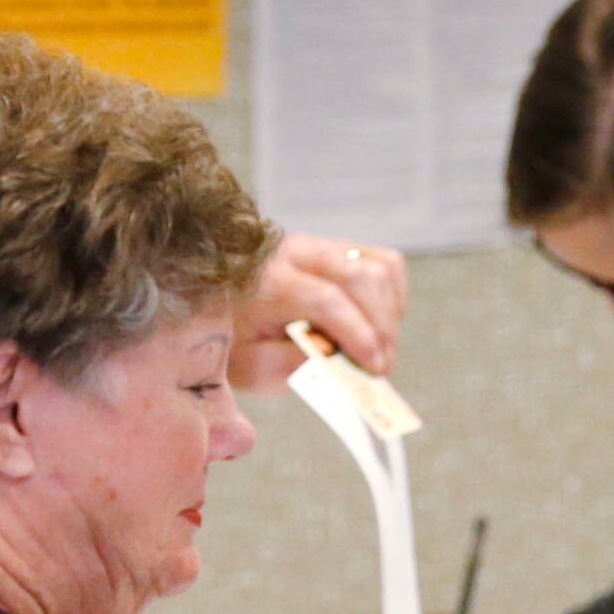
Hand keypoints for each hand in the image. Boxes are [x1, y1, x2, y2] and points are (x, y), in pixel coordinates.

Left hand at [228, 233, 410, 388]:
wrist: (220, 306)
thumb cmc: (236, 342)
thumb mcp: (251, 367)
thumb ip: (291, 367)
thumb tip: (340, 363)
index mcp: (266, 281)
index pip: (325, 299)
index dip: (357, 333)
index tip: (374, 367)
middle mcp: (295, 253)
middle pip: (361, 278)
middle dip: (381, 327)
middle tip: (382, 367)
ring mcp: (321, 246)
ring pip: (381, 268)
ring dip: (390, 314)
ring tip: (379, 349)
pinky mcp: (340, 248)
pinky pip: (386, 264)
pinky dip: (393, 297)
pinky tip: (379, 325)